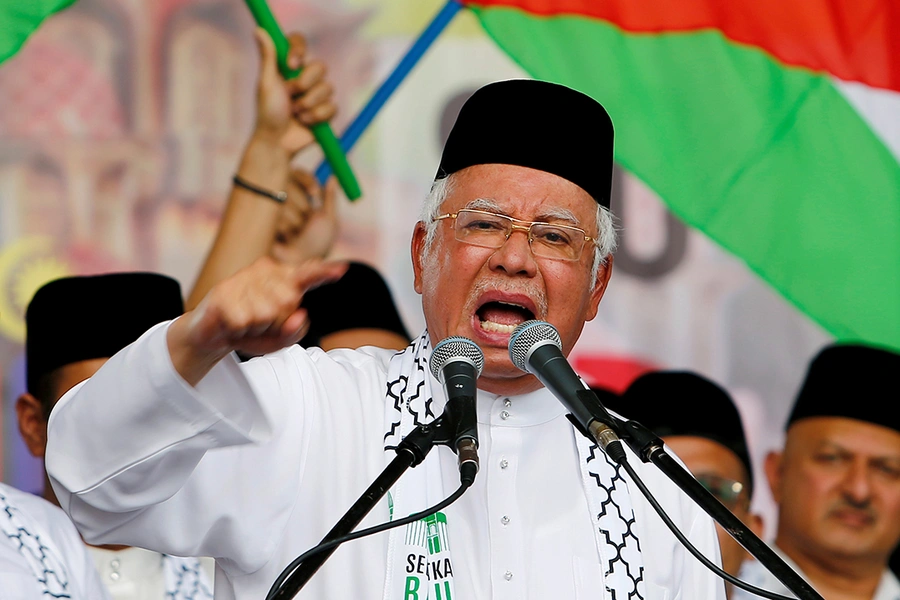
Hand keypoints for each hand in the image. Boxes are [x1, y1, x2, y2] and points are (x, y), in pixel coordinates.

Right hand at [168, 257, 347, 384]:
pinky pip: (245, 320)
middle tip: (261, 322)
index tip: (342, 270)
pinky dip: (241, 329)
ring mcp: (242, 279)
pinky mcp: (223, 292)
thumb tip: (300, 314)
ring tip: (247, 322)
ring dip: (257, 327)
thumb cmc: (253, 330)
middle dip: (277, 322)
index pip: (307, 274)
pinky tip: (233, 322)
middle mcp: (264, 272)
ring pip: (267, 313)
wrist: (213, 334)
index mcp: (283, 279)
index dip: (324, 273)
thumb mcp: (280, 339)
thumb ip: (296, 330)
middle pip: (288, 302)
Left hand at [253, 28, 336, 154]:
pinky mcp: (326, 112)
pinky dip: (317, 116)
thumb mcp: (266, 83)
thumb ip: (268, 57)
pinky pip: (333, 107)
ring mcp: (316, 95)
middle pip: (320, 66)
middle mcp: (304, 78)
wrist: (277, 142)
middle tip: (291, 95)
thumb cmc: (267, 113)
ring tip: (295, 113)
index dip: (299, 50)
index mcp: (288, 67)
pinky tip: (305, 122)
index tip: (291, 64)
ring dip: (309, 102)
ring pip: (328, 88)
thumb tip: (259, 30)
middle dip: (305, 83)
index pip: (299, 43)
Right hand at [271, 170, 338, 262]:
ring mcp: (271, 208)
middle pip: (287, 181)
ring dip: (293, 220)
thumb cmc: (317, 244)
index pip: (298, 174)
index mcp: (301, 197)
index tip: (314, 193)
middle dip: (301, 205)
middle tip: (306, 222)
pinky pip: (271, 213)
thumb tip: (334, 176)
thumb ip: (329, 198)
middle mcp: (284, 199)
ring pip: (281, 199)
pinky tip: (284, 239)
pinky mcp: (260, 219)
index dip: (307, 181)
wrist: (298, 266)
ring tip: (295, 235)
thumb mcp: (328, 220)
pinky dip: (282, 227)